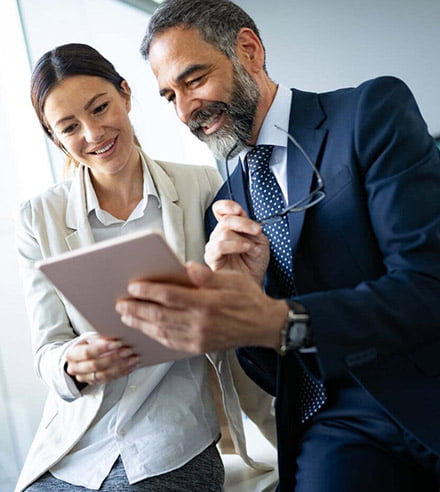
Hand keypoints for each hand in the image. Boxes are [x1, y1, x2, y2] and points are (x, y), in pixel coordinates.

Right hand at [65, 335, 138, 385]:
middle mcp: (75, 368)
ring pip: (103, 375)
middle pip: (95, 365)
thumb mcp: (91, 338)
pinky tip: (131, 365)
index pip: (87, 353)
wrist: (83, 355)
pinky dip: (122, 372)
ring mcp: (85, 378)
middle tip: (128, 350)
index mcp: (72, 354)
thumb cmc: (89, 344)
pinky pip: (110, 380)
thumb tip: (114, 336)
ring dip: (120, 367)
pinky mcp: (95, 383)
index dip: (102, 348)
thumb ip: (100, 338)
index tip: (118, 343)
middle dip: (114, 358)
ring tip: (133, 359)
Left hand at [115, 261, 288, 353]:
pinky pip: (171, 343)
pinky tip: (146, 330)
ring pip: (162, 332)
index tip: (133, 286)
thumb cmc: (248, 299)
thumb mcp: (231, 279)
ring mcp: (199, 338)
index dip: (148, 291)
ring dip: (141, 324)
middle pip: (160, 316)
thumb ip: (206, 276)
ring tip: (126, 318)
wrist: (264, 325)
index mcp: (207, 303)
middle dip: (136, 310)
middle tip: (120, 304)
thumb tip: (186, 268)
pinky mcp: (199, 347)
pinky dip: (155, 337)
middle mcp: (200, 323)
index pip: (170, 296)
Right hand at [205, 200, 269, 284]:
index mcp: (230, 227)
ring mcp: (214, 246)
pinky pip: (218, 247)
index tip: (239, 210)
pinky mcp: (211, 258)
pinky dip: (235, 245)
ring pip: (223, 232)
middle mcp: (219, 234)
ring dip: (242, 238)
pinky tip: (246, 249)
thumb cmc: (255, 262)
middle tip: (256, 230)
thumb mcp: (259, 239)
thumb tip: (242, 216)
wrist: (255, 281)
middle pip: (225, 219)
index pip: (220, 209)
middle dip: (244, 223)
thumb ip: (250, 226)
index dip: (227, 206)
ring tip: (252, 247)